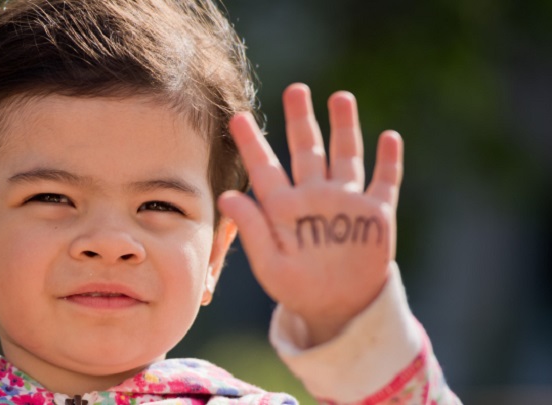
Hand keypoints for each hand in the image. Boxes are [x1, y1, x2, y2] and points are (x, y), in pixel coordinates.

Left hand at [218, 83, 402, 344]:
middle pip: (307, 149)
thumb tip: (226, 196)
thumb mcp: (269, 264)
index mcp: (283, 207)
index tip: (237, 117)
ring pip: (345, 156)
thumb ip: (251, 229)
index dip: (251, 142)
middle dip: (301, 119)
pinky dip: (388, 161)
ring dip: (344, 127)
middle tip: (295, 90)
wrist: (337, 308)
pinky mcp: (375, 214)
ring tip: (340, 97)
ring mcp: (345, 202)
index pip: (264, 167)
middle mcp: (313, 196)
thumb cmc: (296, 289)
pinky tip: (389, 137)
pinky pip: (384, 182)